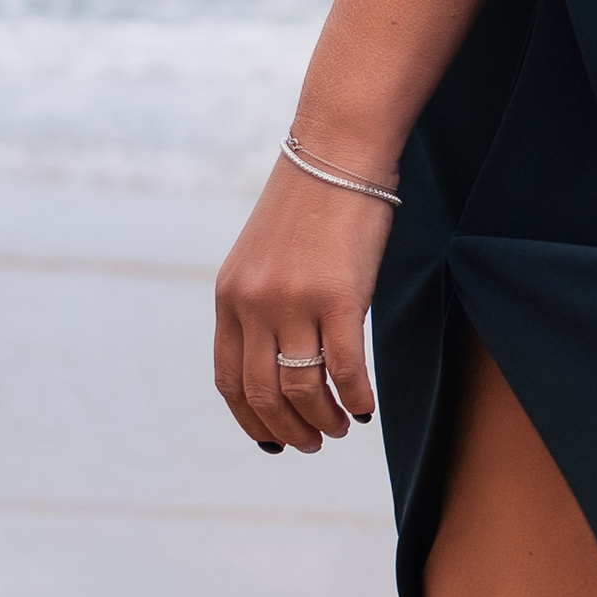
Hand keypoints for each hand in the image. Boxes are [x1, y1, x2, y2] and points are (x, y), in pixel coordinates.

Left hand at [213, 158, 391, 454]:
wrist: (338, 153)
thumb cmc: (310, 204)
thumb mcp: (263, 257)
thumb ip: (259, 304)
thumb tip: (277, 359)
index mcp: (229, 297)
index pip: (229, 380)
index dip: (250, 420)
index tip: (272, 440)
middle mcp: (254, 304)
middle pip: (263, 393)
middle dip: (287, 430)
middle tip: (312, 444)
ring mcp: (294, 302)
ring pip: (303, 388)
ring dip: (323, 420)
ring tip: (341, 428)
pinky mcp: (339, 297)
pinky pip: (344, 369)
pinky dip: (355, 398)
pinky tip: (366, 408)